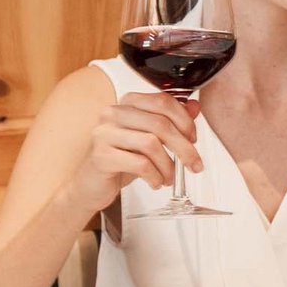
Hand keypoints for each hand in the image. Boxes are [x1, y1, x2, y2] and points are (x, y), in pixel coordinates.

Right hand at [61, 93, 204, 214]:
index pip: (163, 101)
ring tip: (169, 178)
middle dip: (184, 147)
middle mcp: (113, 113)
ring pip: (151, 143)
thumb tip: (195, 107)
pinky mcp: (101, 156)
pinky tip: (156, 182)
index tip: (193, 139)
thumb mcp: (150, 139)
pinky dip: (155, 176)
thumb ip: (171, 121)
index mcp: (127, 104)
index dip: (185, 121)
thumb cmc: (121, 160)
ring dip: (168, 166)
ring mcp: (104, 133)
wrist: (91, 184)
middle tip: (194, 164)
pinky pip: (140, 164)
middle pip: (161, 124)